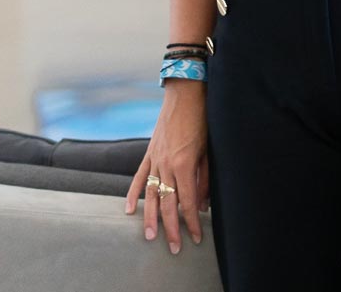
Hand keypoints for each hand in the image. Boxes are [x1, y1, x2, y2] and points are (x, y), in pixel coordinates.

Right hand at [125, 80, 208, 253]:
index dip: (192, 221)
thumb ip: (204, 177)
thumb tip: (202, 203)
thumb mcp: (210, 148)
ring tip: (150, 236)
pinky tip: (130, 209)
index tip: (195, 237)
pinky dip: (134, 193)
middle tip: (174, 247)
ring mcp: (155, 158)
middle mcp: (166, 164)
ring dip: (150, 217)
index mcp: (185, 163)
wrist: (186, 93)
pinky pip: (139, 176)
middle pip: (167, 203)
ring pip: (150, 194)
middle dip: (171, 227)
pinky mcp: (149, 152)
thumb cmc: (203, 118)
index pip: (188, 201)